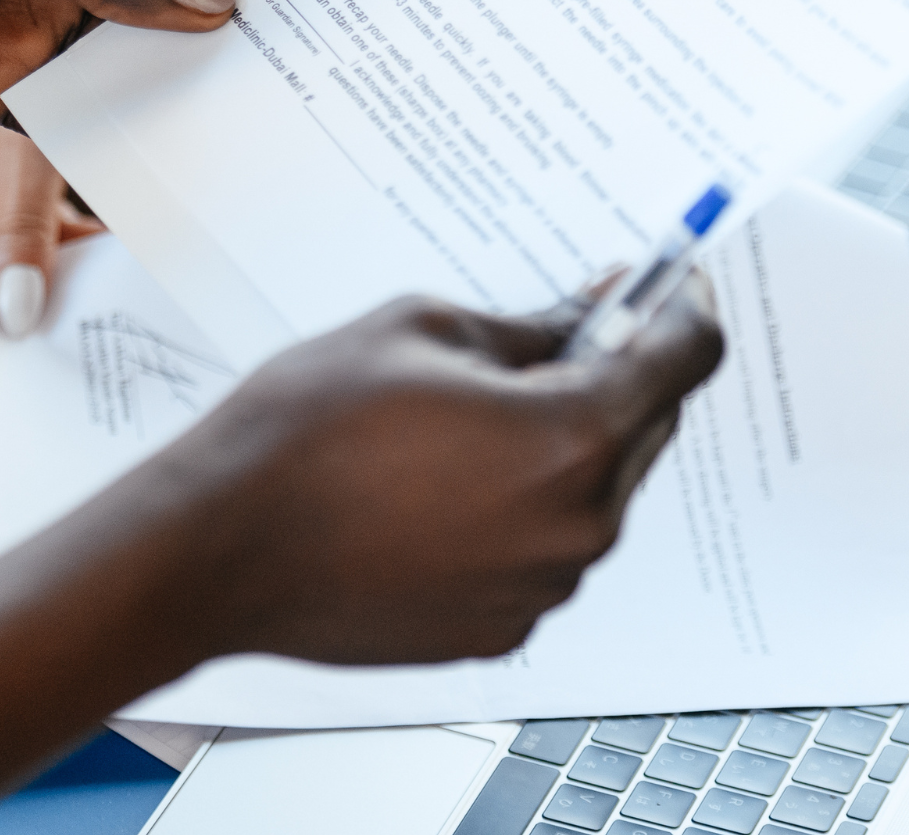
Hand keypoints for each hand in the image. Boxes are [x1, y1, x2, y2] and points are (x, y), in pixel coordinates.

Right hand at [0, 109, 100, 340]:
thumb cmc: (25, 50)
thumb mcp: (21, 139)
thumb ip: (21, 221)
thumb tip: (18, 305)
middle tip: (31, 334)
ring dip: (36, 269)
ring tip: (80, 298)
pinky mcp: (8, 166)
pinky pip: (26, 219)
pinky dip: (59, 239)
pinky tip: (98, 257)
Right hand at [144, 278, 722, 663]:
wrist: (223, 544)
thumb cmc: (307, 429)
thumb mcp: (422, 330)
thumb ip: (529, 326)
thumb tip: (588, 316)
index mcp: (570, 440)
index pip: (684, 360)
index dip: (682, 305)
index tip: (669, 281)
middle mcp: (577, 528)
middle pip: (646, 426)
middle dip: (617, 368)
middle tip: (566, 324)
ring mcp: (542, 588)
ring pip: (595, 490)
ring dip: (564, 439)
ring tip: (475, 405)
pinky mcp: (501, 627)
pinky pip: (544, 546)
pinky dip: (522, 502)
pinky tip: (446, 473)